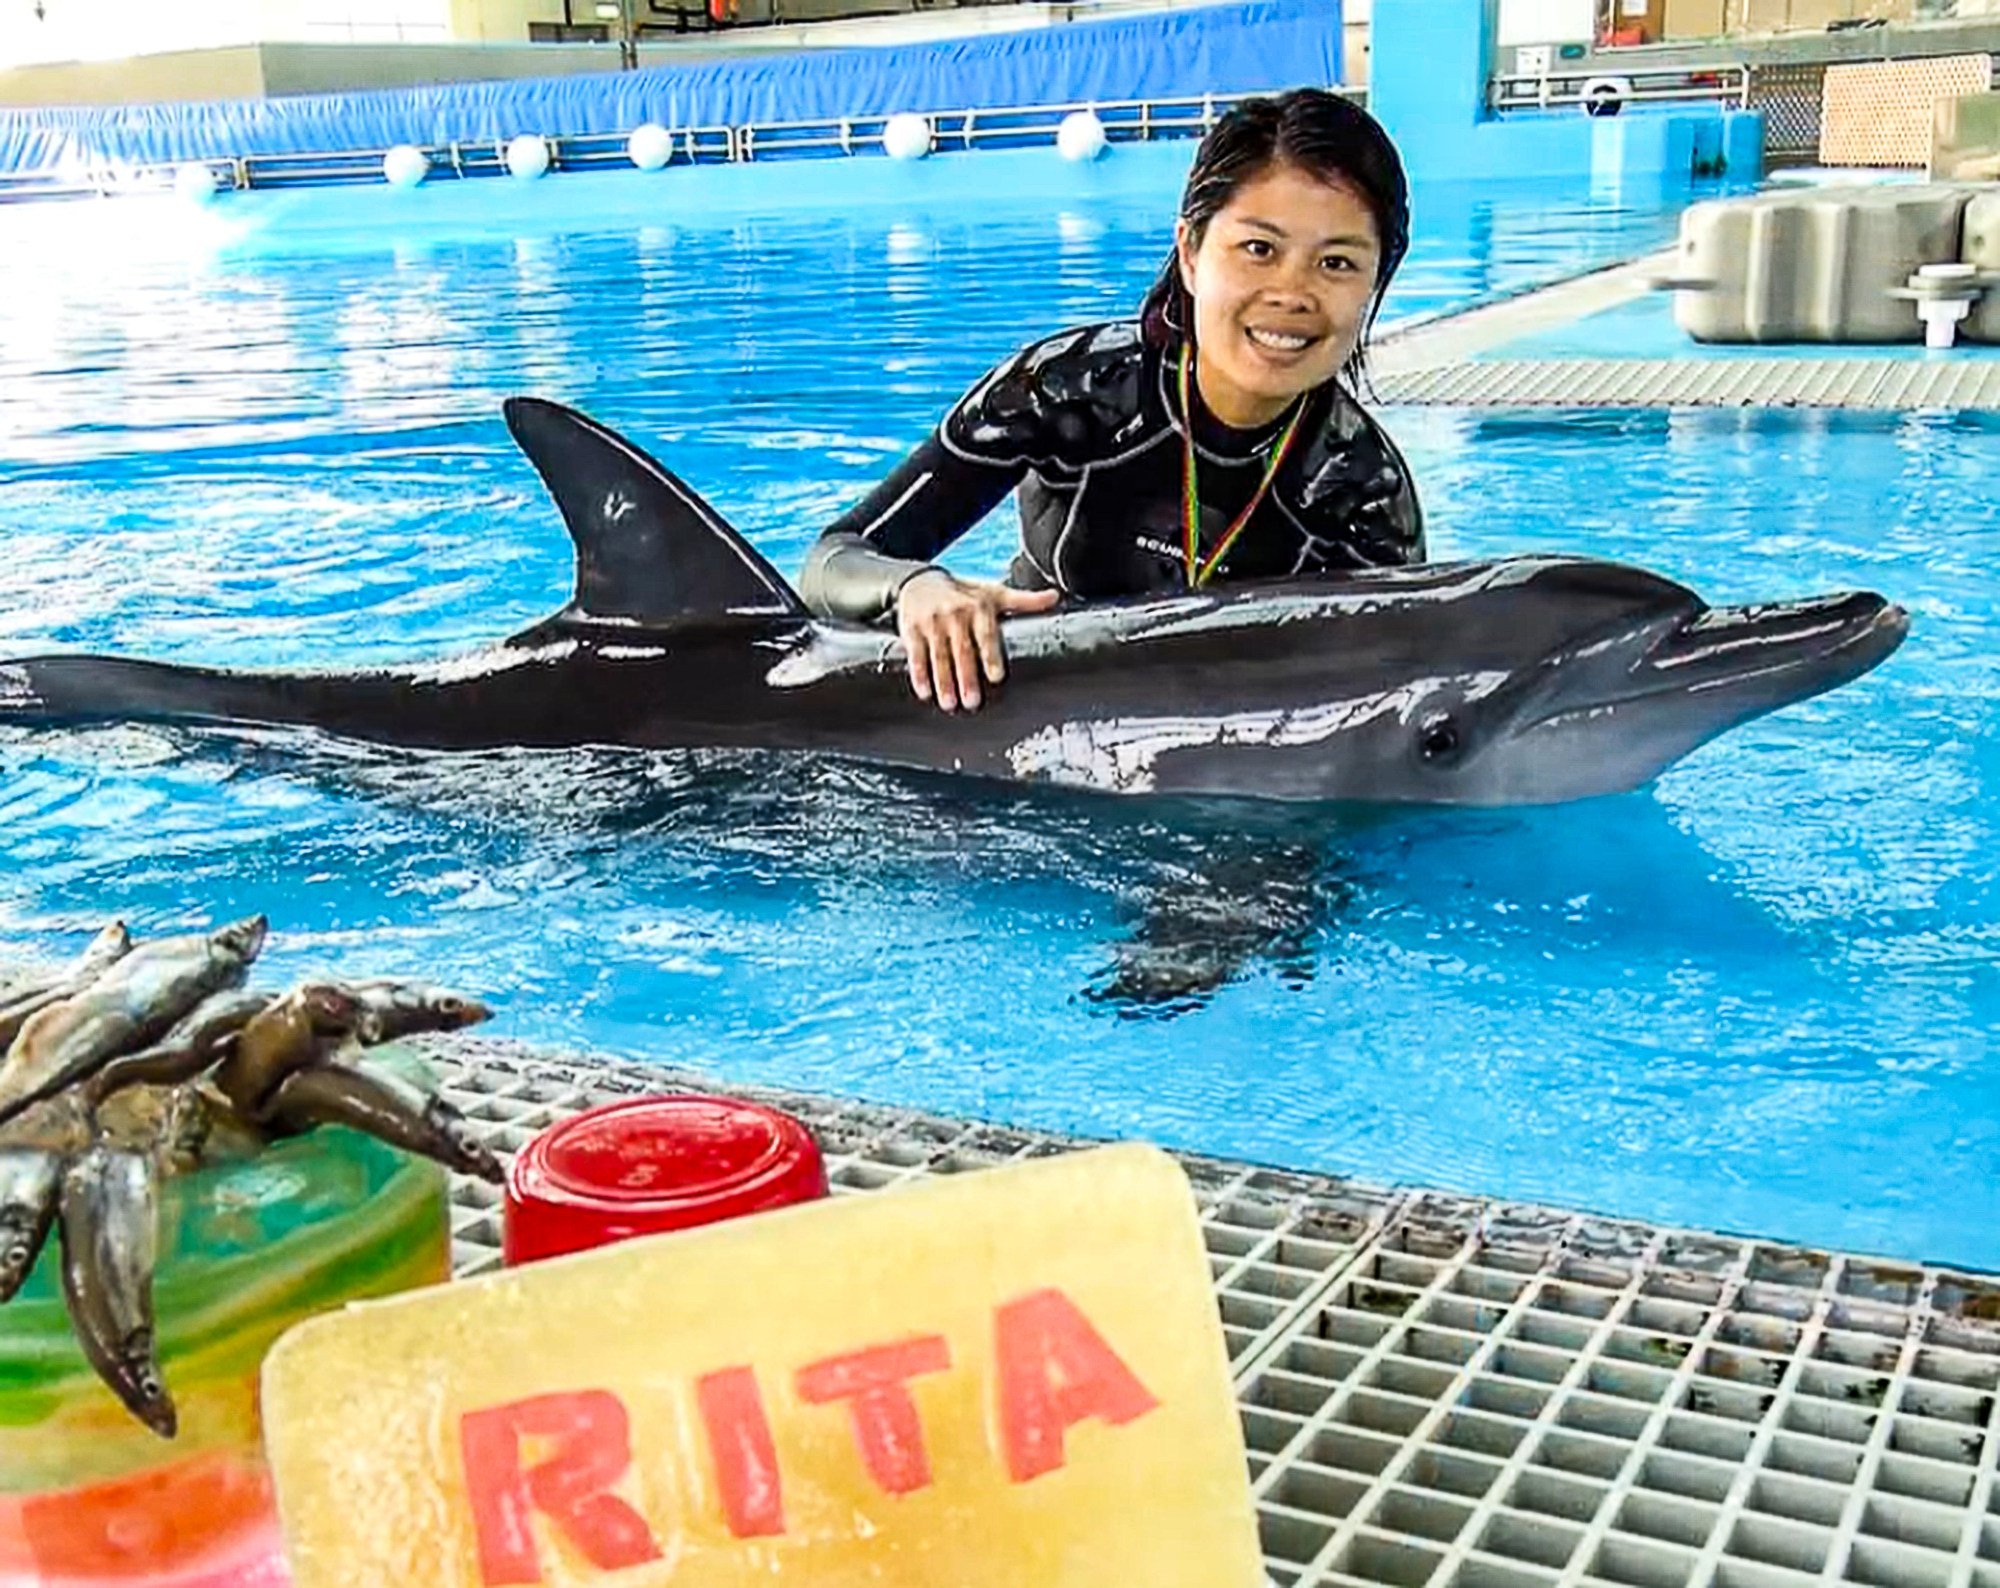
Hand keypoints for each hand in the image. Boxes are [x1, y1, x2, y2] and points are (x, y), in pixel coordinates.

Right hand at [894, 570, 1059, 711]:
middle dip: (966, 677)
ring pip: (938, 656)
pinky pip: (915, 654)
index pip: (986, 634)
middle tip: (973, 702)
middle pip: (962, 650)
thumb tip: (1056, 597)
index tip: (995, 678)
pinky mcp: (911, 629)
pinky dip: (919, 674)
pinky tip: (924, 693)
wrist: (919, 580)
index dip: (990, 656)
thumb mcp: (993, 593)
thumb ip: (1023, 600)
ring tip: (950, 705)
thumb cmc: (964, 593)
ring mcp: (931, 622)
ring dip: (943, 682)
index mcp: (978, 606)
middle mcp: (954, 614)